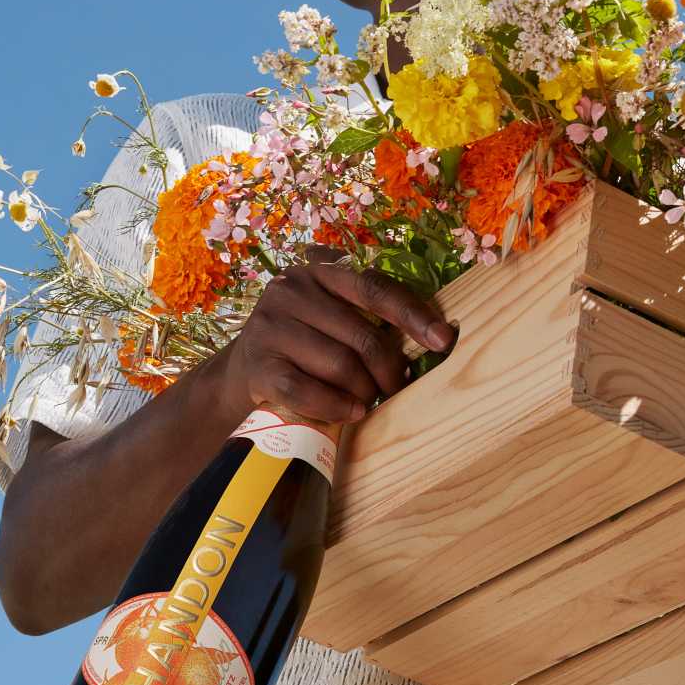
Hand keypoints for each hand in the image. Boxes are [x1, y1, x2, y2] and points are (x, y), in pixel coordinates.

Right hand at [222, 253, 455, 423]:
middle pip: (363, 336)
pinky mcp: (258, 365)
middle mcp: (292, 290)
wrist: (242, 372)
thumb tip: (433, 335)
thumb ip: (364, 313)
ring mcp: (271, 326)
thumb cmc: (302, 344)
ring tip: (370, 401)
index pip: (376, 288)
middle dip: (389, 370)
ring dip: (365, 392)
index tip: (443, 339)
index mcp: (319, 272)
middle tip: (396, 388)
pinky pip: (308, 391)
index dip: (414, 315)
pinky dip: (336, 407)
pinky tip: (352, 413)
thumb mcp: (328, 315)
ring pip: (340, 366)